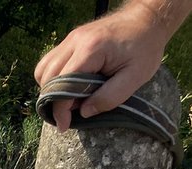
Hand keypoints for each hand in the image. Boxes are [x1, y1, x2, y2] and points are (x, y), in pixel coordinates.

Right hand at [35, 1, 172, 131]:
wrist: (148, 20)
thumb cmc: (145, 48)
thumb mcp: (135, 78)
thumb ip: (109, 98)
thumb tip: (84, 112)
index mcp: (91, 49)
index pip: (62, 84)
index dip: (60, 110)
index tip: (65, 126)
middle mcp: (76, 41)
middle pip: (47, 76)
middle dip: (52, 101)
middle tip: (67, 115)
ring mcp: (72, 38)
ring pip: (43, 69)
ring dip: (49, 89)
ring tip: (67, 100)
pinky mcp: (72, 39)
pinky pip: (50, 61)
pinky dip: (52, 78)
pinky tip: (67, 86)